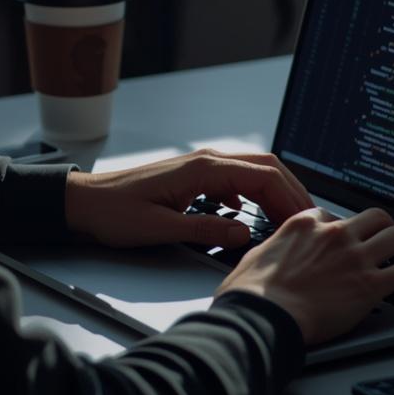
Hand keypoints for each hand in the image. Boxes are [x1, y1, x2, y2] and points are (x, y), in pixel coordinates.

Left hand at [64, 148, 315, 248]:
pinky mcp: (194, 178)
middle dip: (291, 192)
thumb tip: (245, 232)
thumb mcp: (160, 228)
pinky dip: (254, 195)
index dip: (289, 198)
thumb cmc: (114, 213)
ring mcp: (201, 167)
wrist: (84, 202)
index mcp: (202, 169)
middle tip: (309, 219)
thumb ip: (205, 229)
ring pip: (252, 173)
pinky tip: (255, 216)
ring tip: (290, 219)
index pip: (262, 176)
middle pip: (265, 168)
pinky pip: (235, 181)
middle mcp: (205, 161)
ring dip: (275, 193)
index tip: (304, 219)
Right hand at [217, 206, 393, 345]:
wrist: (263, 316)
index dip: (344, 229)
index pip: (334, 215)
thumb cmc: (253, 293)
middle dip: (384, 228)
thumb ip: (276, 248)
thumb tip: (275, 254)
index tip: (348, 241)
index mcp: (305, 224)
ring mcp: (355, 258)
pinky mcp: (369, 285)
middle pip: (375, 217)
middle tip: (388, 242)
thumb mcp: (257, 255)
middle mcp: (335, 234)